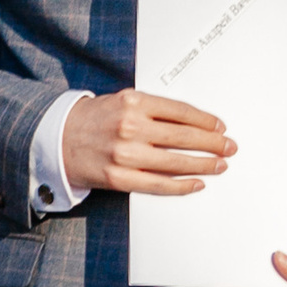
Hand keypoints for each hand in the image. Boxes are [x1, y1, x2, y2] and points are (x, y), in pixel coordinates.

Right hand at [60, 89, 231, 196]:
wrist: (57, 138)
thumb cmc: (94, 119)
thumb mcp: (123, 101)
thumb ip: (154, 109)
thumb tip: (193, 123)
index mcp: (134, 102)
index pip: (181, 111)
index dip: (206, 121)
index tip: (220, 127)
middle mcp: (130, 126)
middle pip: (184, 136)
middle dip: (213, 143)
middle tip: (229, 147)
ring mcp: (125, 154)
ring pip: (176, 162)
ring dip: (204, 164)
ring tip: (220, 165)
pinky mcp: (119, 178)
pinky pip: (158, 184)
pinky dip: (181, 185)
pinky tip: (197, 183)